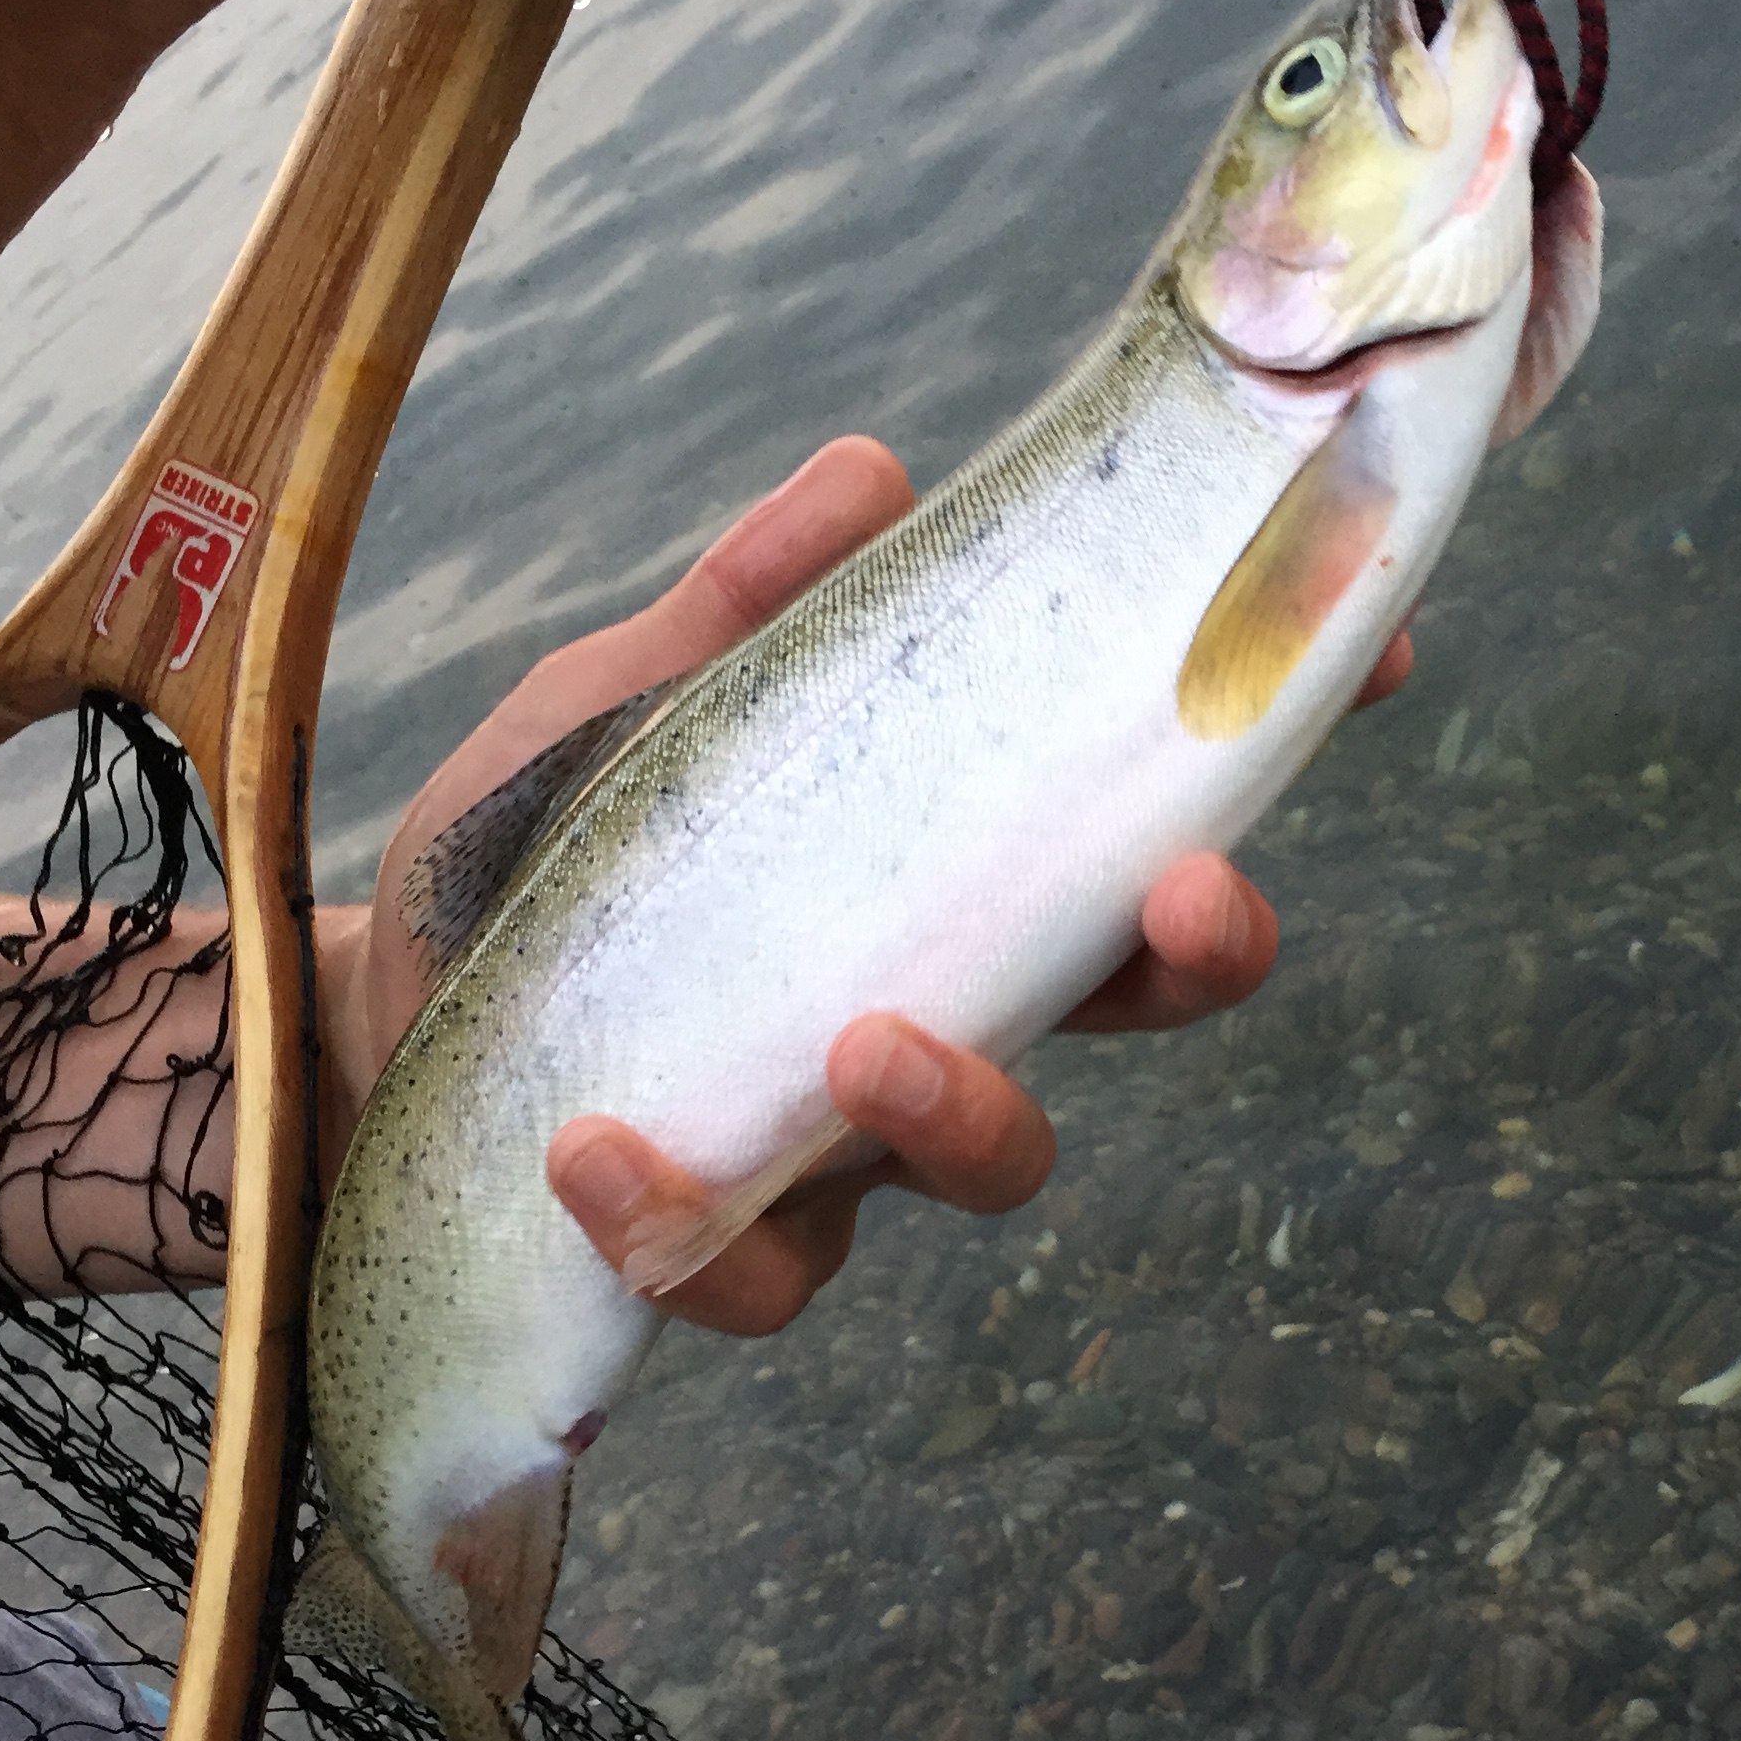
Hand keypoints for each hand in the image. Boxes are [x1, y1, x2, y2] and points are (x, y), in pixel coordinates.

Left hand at [325, 437, 1410, 1337]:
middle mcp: (943, 1002)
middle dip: (1202, 958)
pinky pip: (757, 1267)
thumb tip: (869, 473)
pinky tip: (595, 1151)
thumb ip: (748, 610)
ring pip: (992, 1160)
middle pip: (1136, 1005)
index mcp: (951, 865)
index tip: (1365, 654)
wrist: (374, 1005)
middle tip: (1196, 898)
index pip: (1146, 811)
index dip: (1265, 739)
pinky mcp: (727, 1235)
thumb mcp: (633, 701)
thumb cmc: (541, 846)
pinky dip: (684, 1213)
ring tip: (871, 1046)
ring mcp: (848, 1135)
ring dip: (966, 1109)